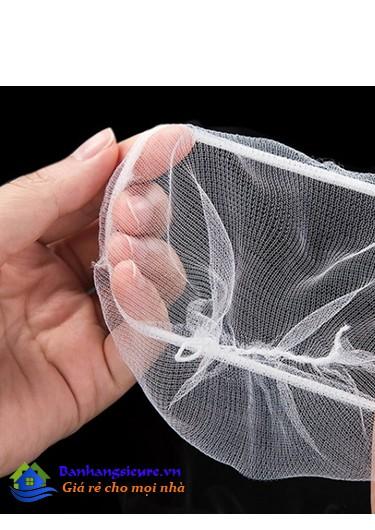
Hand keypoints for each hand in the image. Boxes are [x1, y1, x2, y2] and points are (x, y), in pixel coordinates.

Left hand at [0, 126, 187, 476]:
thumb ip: (45, 192)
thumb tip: (103, 148)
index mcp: (29, 242)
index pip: (97, 195)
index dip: (138, 164)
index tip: (172, 140)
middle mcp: (65, 280)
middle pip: (136, 233)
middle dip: (146, 210)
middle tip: (129, 208)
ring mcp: (88, 325)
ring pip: (154, 280)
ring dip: (153, 254)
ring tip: (122, 248)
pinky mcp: (104, 371)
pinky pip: (148, 334)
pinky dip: (148, 303)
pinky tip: (125, 282)